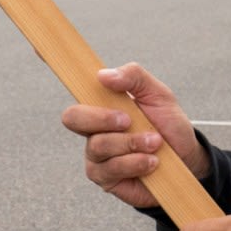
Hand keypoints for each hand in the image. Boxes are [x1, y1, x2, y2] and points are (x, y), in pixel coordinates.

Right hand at [60, 62, 208, 209]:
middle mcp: (93, 129)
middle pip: (73, 118)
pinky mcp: (105, 178)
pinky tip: (152, 162)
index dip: (55, 68)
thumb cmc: (168, 125)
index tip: (43, 51)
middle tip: (129, 120)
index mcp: (102, 105)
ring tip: (155, 143)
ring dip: (132, 143)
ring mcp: (97, 155)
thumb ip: (134, 77)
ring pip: (98, 146)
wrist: (187, 159)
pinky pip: (110, 169)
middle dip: (102, 118)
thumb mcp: (158, 94)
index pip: (74, 87)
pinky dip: (135, 162)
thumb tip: (103, 75)